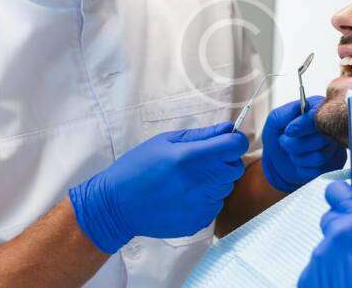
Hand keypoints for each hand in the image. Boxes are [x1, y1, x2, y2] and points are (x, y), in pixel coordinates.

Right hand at [70, 122, 247, 253]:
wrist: (116, 206)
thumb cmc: (137, 168)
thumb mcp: (164, 142)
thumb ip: (201, 135)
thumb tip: (228, 128)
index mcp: (190, 158)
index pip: (235, 146)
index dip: (234, 140)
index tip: (226, 140)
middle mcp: (199, 183)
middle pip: (235, 167)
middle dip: (225, 160)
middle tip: (202, 161)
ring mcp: (200, 205)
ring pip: (226, 187)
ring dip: (215, 181)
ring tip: (188, 180)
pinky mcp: (198, 222)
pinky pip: (215, 205)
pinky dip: (206, 199)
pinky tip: (184, 196)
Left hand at [261, 97, 346, 191]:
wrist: (277, 161)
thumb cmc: (278, 136)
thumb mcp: (274, 121)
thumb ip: (286, 113)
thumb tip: (302, 106)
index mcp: (318, 108)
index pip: (320, 115)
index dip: (304, 125)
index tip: (289, 131)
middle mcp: (331, 125)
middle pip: (321, 138)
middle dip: (296, 144)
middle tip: (284, 142)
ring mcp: (336, 145)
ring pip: (319, 156)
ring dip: (298, 157)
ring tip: (293, 153)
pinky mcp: (336, 163)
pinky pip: (319, 170)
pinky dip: (304, 168)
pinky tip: (301, 162)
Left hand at [298, 181, 351, 287]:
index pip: (336, 192)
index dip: (342, 197)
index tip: (346, 203)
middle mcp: (335, 234)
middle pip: (331, 221)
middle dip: (343, 231)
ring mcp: (319, 257)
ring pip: (325, 248)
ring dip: (337, 257)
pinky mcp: (307, 278)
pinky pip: (316, 270)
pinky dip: (328, 276)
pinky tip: (346, 286)